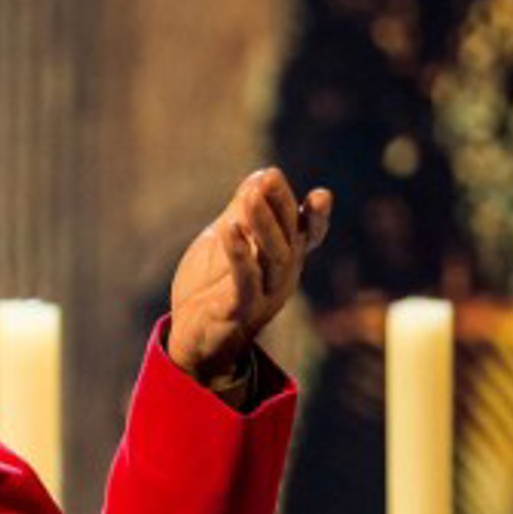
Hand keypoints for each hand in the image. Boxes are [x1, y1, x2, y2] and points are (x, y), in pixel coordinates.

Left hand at [167, 168, 332, 382]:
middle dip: (282, 205)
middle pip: (290, 238)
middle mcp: (281, 277)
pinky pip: (245, 281)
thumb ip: (242, 211)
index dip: (317, 218)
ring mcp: (264, 295)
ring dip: (264, 223)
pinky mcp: (240, 310)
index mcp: (282, 260)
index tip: (321, 195)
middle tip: (271, 176)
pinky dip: (240, 253)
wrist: (191, 338)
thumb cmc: (211, 288)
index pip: (307, 236)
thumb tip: (261, 175)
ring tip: (252, 195)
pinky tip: (230, 228)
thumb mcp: (224, 243)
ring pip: (274, 257)